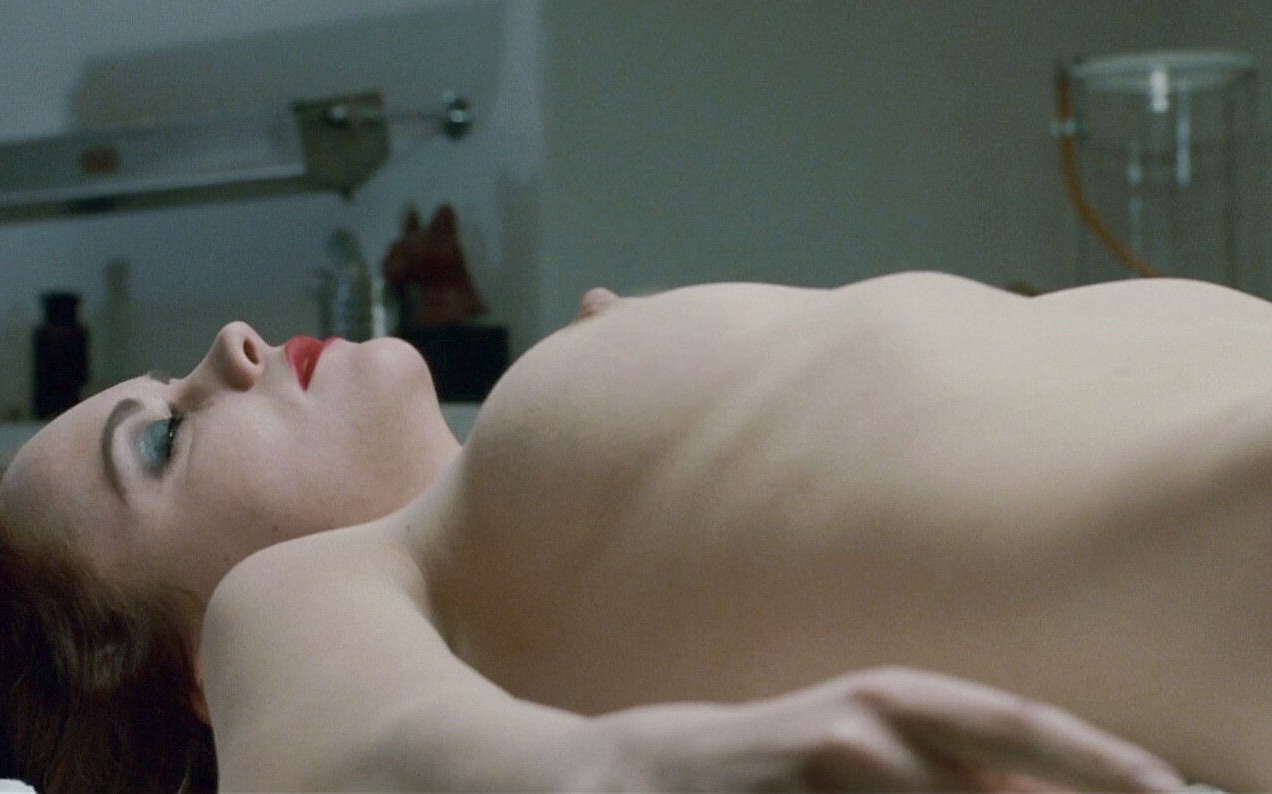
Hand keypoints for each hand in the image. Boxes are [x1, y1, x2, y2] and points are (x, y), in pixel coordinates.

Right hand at [587, 666, 1183, 791]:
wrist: (657, 775)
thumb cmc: (786, 764)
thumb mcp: (872, 743)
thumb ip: (955, 771)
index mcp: (897, 698)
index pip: (1023, 728)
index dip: (1100, 762)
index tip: (1169, 792)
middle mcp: (870, 726)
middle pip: (993, 792)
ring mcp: (832, 769)